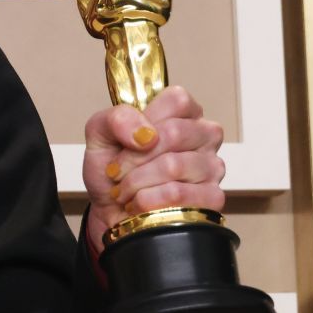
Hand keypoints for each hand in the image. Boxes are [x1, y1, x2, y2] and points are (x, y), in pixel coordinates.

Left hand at [80, 85, 226, 252]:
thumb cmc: (112, 170)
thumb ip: (116, 118)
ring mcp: (213, 167)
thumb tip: (145, 133)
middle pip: (174, 133)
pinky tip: (139, 205)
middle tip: (116, 173)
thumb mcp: (100, 134)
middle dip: (133, 158)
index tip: (124, 143)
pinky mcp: (212, 198)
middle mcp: (205, 136)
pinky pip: (177, 194)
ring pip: (173, 166)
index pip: (177, 101)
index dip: (142, 123)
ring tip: (125, 191)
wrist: (108, 211)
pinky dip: (146, 201)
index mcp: (184, 114)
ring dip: (136, 183)